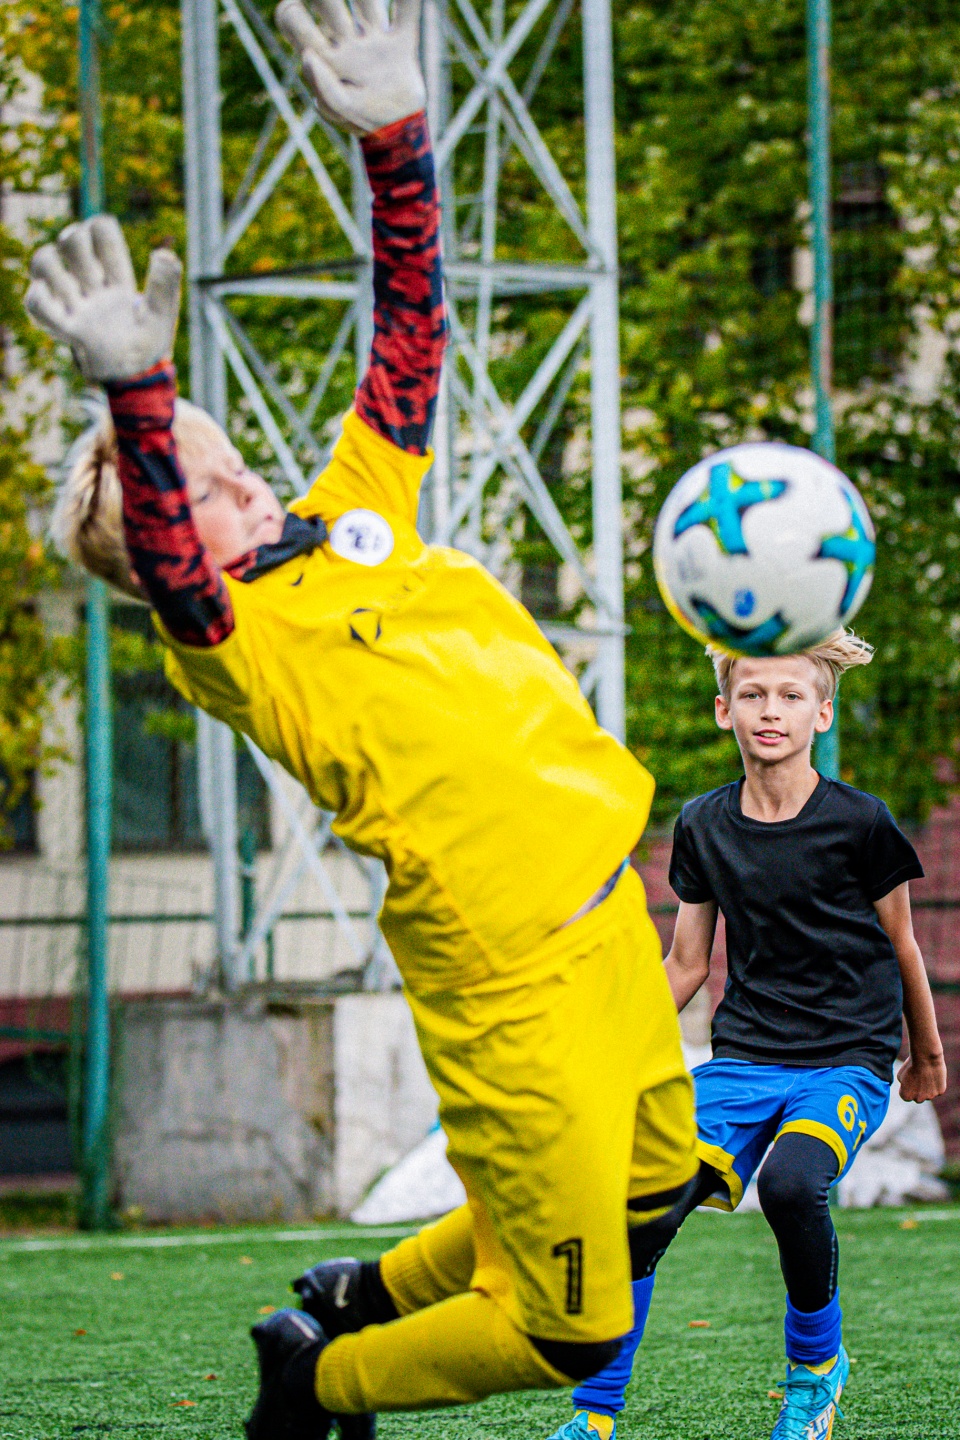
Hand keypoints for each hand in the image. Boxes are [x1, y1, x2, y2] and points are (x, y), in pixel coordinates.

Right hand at [24, 216, 181, 382]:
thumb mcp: (163, 315)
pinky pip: (35, 302)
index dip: (99, 230)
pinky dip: (42, 301)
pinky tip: (64, 315)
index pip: (99, 229)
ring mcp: (75, 303)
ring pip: (43, 261)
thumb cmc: (149, 344)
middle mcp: (92, 284)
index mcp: (117, 276)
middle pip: (69, 238)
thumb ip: (165, 285)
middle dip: (77, 248)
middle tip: (95, 278)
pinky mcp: (63, 326)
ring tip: (76, 299)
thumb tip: (163, 254)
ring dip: (56, 275)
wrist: (135, 380)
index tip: (112, 261)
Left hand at [275, 0, 424, 135]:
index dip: (289, 11)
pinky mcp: (403, 40)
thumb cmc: (363, 120)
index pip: (292, 19)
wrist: (400, 130)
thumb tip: (309, 55)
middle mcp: (345, 38)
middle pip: (326, 1)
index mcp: (324, 54)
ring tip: (366, 2)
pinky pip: (407, 10)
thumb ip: (323, 86)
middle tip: (329, 5)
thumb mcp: (339, 110)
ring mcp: (374, 37)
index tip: (295, 6)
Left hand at [897, 1051, 946, 1102]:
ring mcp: (930, 1096)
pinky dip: (937, 1084)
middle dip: (918, 1090)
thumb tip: (908, 1088)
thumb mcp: (900, 1075)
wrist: (925, 1058)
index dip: (908, 1087)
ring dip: (928, 1087)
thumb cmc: (911, 1065)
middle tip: (919, 1077)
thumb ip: (904, 1085)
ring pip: (929, 1094)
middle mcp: (918, 1099)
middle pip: (918, 1097)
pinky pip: (938, 1090)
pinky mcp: (940, 1092)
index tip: (910, 1079)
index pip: (906, 1096)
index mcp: (906, 1096)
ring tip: (927, 1074)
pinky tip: (934, 1074)